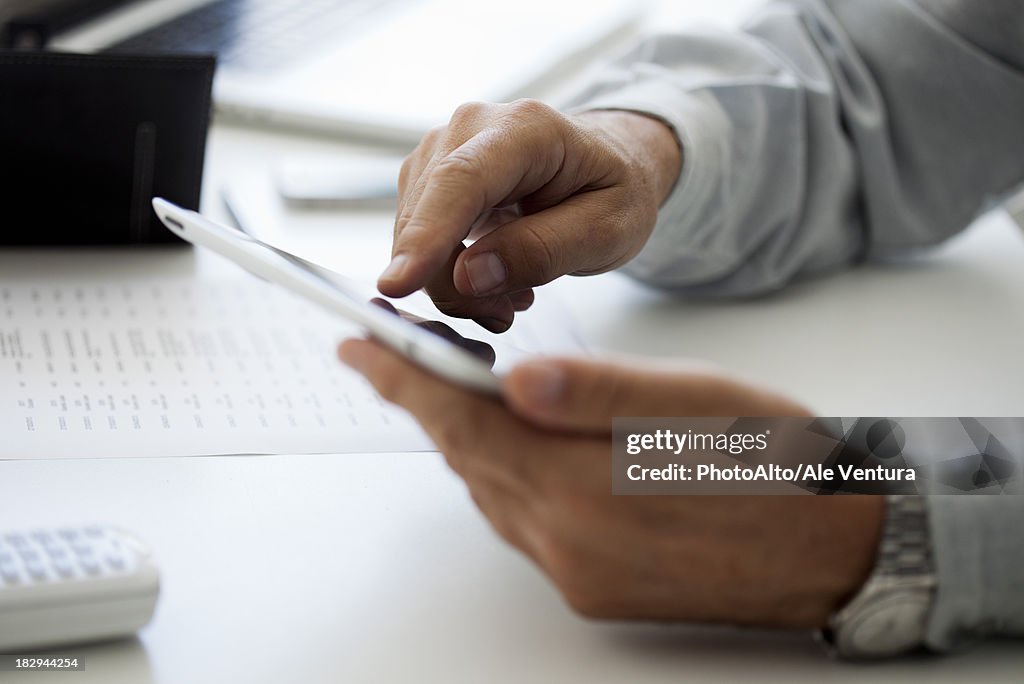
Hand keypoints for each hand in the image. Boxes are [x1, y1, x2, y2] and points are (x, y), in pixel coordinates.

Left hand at [339, 340, 883, 626]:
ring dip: (466, 439)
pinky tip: (515, 444)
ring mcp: (578, 574)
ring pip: (491, 493)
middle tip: (396, 353)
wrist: (835, 549)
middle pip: (470, 460)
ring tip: (453, 385)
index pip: (468, 425)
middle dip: (428, 403)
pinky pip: (522, 525)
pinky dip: (504, 476)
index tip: (359, 344)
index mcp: (588, 491)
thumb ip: (599, 391)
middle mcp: (570, 545)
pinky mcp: (591, 589)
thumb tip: (515, 380)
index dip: (407, 380)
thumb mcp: (699, 402)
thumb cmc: (779, 465)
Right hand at [379, 101, 681, 332]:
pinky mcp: (429, 179)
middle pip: (429, 215)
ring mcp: (442, 152)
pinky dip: (448, 273)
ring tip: (514, 293)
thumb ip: (543, 251)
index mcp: (526, 128)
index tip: (398, 285)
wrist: (610, 164)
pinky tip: (493, 279)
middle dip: (455, 283)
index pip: (461, 181)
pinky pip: (418, 239)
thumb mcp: (607, 230)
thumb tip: (470, 275)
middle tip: (506, 312)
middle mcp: (471, 128)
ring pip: (415, 234)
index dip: (426, 236)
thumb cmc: (614, 188)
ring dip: (455, 283)